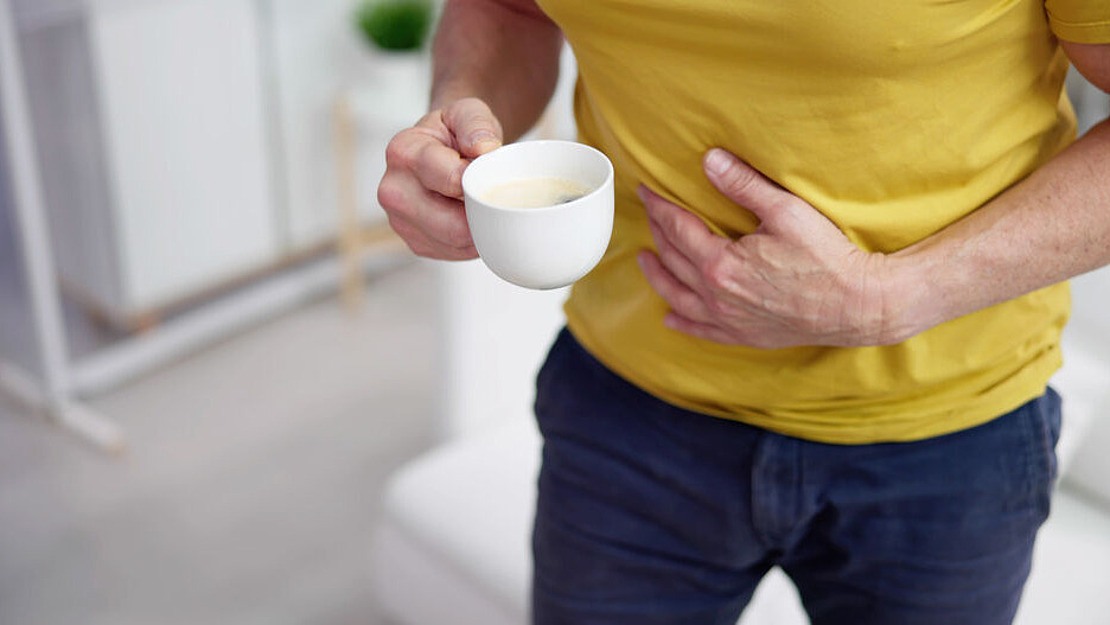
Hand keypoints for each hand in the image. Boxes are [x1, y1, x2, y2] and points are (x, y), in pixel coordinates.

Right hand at [377, 98, 503, 259]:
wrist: (441, 149)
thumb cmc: (454, 133)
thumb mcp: (468, 113)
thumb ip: (477, 123)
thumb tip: (483, 148)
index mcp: (403, 152)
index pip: (452, 181)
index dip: (480, 182)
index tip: (488, 173)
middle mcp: (393, 189)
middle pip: (452, 224)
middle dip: (480, 212)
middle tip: (490, 194)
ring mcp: (400, 221)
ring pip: (455, 243)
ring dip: (478, 229)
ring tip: (481, 204)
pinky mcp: (414, 243)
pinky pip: (454, 253)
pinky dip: (470, 242)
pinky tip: (470, 219)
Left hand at [637, 149, 903, 348]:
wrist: (859, 305)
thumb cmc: (827, 257)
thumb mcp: (786, 211)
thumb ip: (744, 185)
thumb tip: (710, 161)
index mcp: (721, 265)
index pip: (677, 229)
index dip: (659, 207)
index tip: (646, 191)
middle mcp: (717, 297)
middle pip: (674, 260)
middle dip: (658, 234)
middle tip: (650, 214)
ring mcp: (728, 321)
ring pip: (679, 298)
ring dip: (659, 277)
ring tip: (646, 260)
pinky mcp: (744, 336)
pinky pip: (702, 331)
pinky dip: (682, 323)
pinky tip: (669, 317)